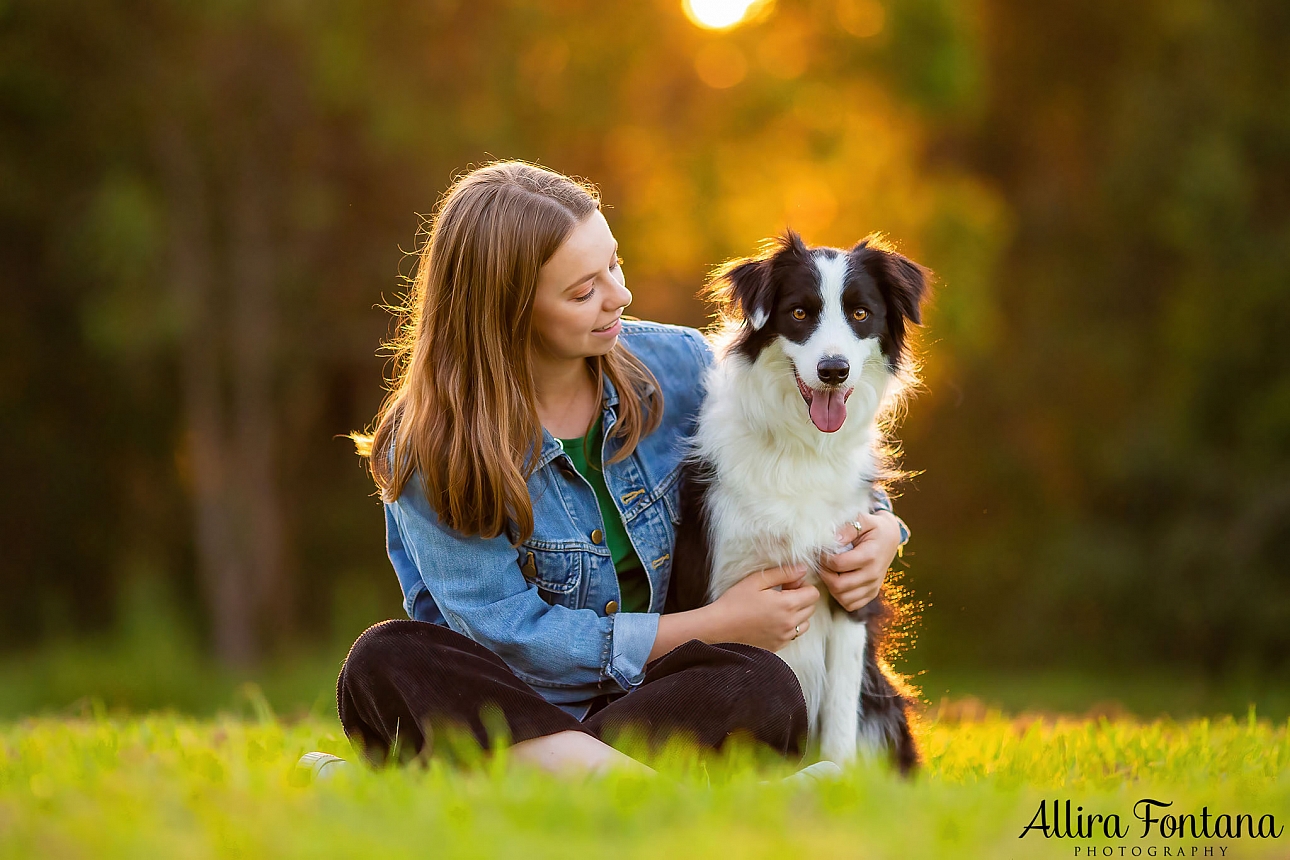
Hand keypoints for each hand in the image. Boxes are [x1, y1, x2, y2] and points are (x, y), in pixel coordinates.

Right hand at [705, 562, 820, 650]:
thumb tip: (803, 569)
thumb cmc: (734, 602)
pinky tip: (771, 620)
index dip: (802, 585)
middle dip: (801, 598)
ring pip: (805, 623)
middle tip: (781, 594)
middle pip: (811, 608)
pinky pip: (793, 635)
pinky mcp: (778, 646)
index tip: (787, 584)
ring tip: (777, 609)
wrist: (719, 627)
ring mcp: (784, 637)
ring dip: (797, 614)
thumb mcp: (757, 581)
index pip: (814, 594)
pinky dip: (789, 627)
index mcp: (787, 605)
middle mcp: (790, 623)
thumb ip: (783, 573)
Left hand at [818, 509, 900, 611]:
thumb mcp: (864, 520)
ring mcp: (873, 586)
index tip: (821, 551)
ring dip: (831, 587)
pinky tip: (838, 582)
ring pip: (843, 598)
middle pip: (838, 586)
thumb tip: (834, 539)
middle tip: (822, 563)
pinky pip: (851, 605)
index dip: (824, 558)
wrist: (890, 538)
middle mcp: (873, 574)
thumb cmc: (874, 528)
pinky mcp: (872, 593)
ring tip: (830, 572)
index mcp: (870, 555)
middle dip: (824, 574)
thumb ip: (849, 527)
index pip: (838, 564)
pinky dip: (841, 597)